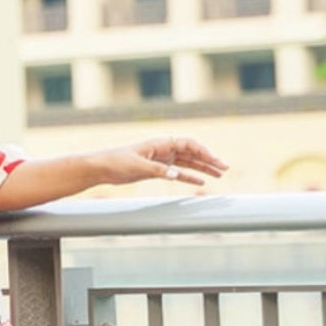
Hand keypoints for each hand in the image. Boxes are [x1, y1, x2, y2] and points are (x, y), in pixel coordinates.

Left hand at [98, 136, 227, 189]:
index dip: (204, 152)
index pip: (188, 144)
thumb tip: (175, 175)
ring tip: (219, 175)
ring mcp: (161, 159)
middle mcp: (163, 149)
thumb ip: (157, 171)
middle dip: (209, 160)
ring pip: (187, 162)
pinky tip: (201, 182)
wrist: (101, 167)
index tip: (216, 161)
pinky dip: (189, 176)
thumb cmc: (116, 162)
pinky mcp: (156, 170)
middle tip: (225, 168)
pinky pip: (178, 172)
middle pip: (192, 152)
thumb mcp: (137, 167)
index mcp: (160, 143)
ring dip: (203, 168)